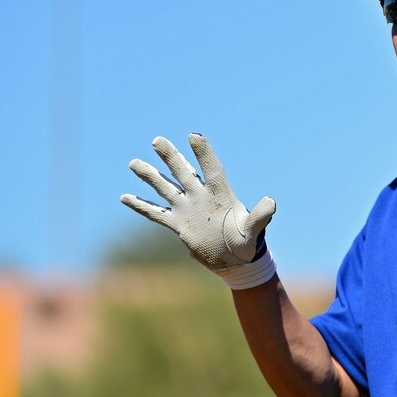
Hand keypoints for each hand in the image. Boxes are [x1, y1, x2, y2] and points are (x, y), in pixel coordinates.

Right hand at [121, 134, 276, 288]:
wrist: (236, 260)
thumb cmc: (247, 243)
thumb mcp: (254, 229)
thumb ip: (261, 215)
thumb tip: (271, 202)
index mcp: (221, 194)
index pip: (210, 168)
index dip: (203, 153)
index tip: (194, 135)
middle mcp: (201, 197)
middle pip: (183, 172)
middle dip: (171, 157)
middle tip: (157, 140)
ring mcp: (188, 209)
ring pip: (165, 188)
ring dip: (150, 176)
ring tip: (134, 163)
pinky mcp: (178, 225)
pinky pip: (156, 213)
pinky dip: (142, 206)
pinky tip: (125, 197)